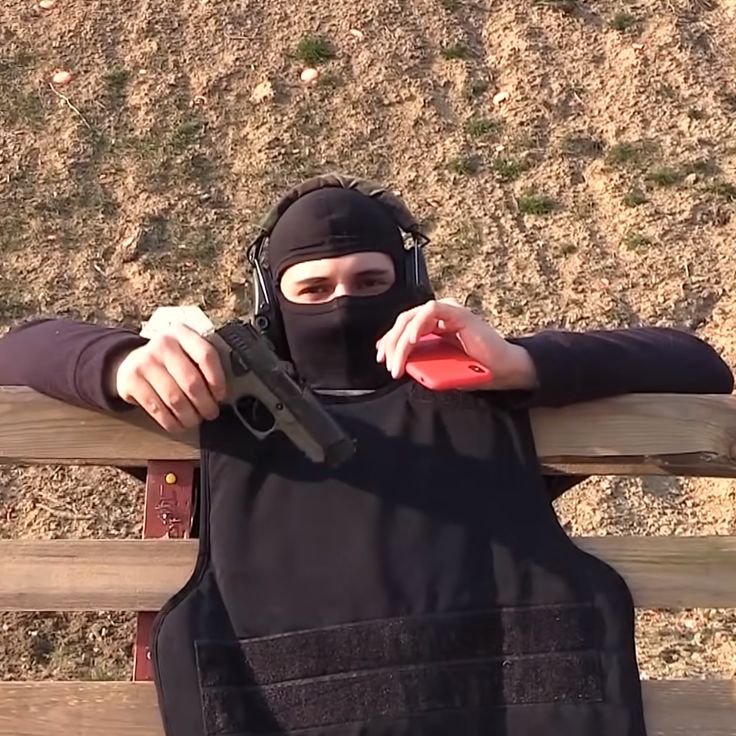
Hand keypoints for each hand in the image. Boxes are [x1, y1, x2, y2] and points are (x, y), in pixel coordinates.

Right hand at [110, 323, 226, 432]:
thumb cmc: (170, 361)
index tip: (221, 396)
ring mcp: (145, 361)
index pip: (206, 355)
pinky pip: (156, 408)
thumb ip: (203, 364)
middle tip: (210, 413)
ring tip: (195, 420)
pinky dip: (170, 422)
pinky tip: (178, 425)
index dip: (217, 380)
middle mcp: (163, 344)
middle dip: (205, 404)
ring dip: (189, 416)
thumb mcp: (186, 351)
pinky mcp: (131, 380)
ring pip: (175, 398)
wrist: (131, 361)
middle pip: (191, 381)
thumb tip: (221, 395)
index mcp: (182, 333)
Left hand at [375, 298, 537, 389]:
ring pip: (412, 317)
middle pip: (404, 322)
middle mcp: (439, 316)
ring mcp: (449, 312)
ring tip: (398, 362)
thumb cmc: (473, 369)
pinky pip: (431, 311)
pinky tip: (412, 341)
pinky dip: (419, 324)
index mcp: (433, 326)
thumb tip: (400, 361)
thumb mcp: (438, 367)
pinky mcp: (459, 313)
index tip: (381, 358)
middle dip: (391, 344)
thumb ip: (421, 361)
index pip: (403, 327)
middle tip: (388, 365)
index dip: (389, 341)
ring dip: (401, 340)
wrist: (503, 371)